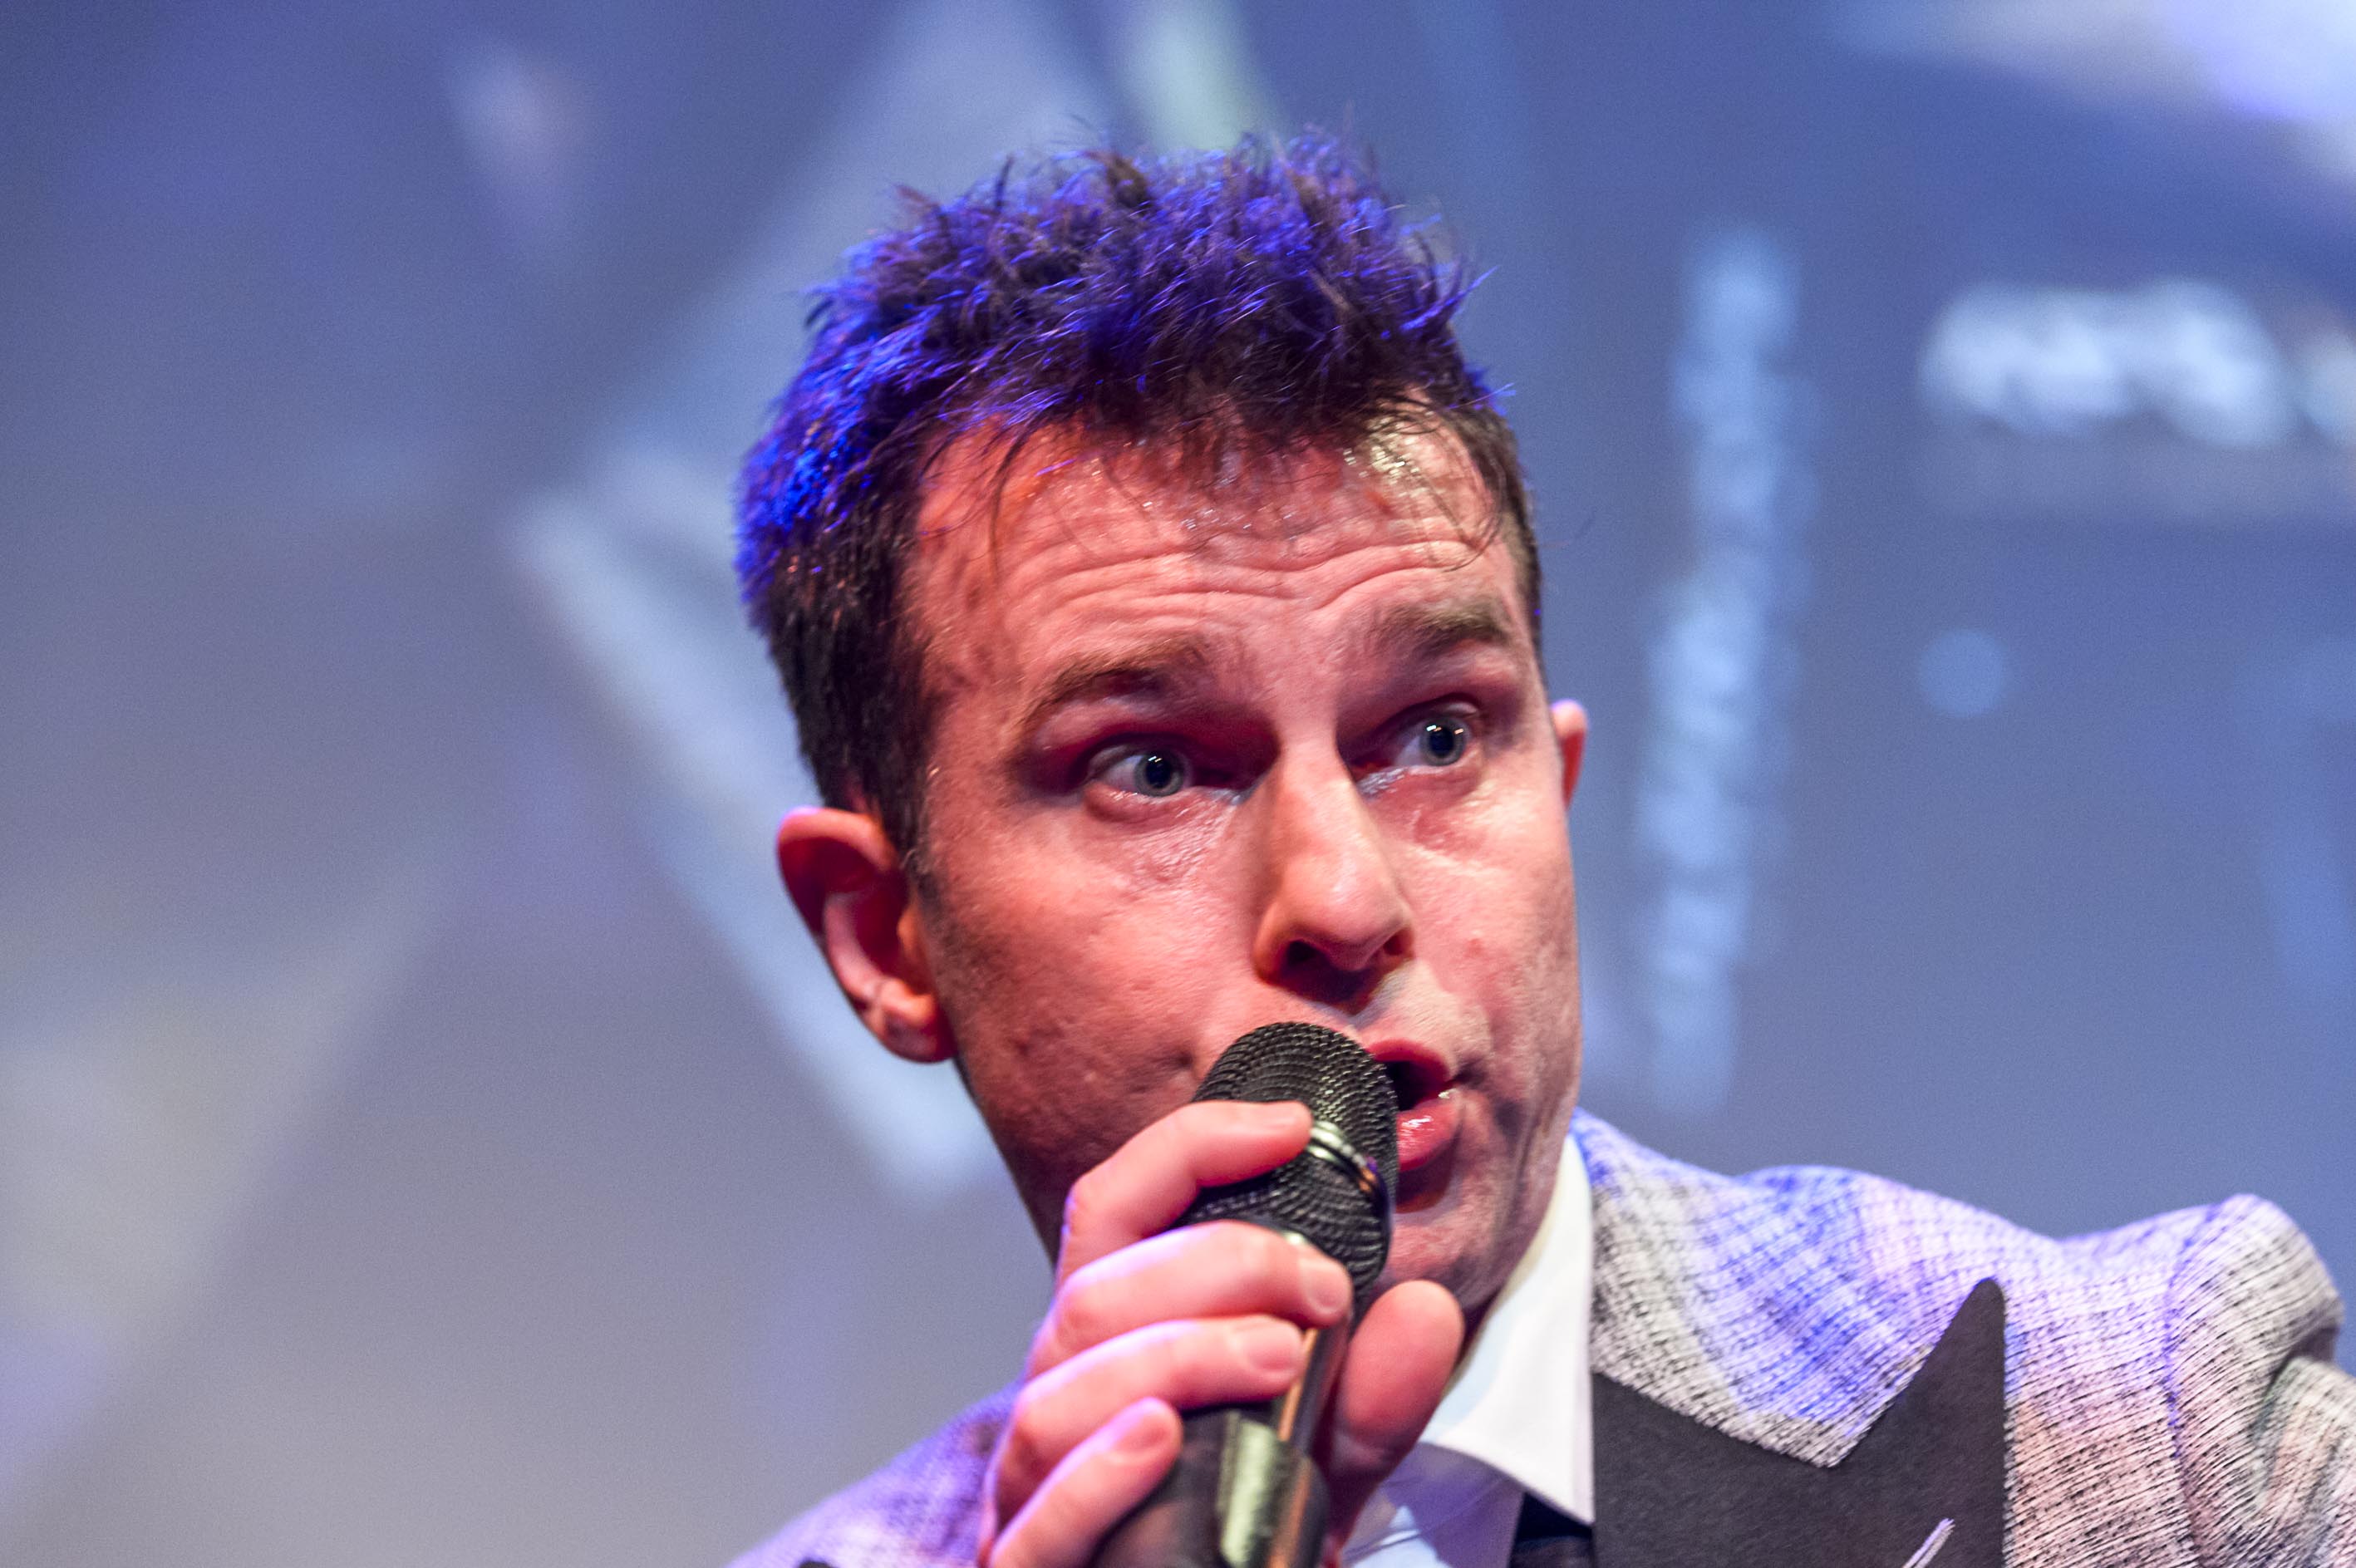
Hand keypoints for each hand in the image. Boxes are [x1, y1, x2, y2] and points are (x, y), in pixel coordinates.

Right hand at [978, 1099, 1463, 1567]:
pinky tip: (1162, 1441)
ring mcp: (1031, 1495)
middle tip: (1323, 1291)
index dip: (1189, 1150)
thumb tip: (1424, 1312)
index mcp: (1113, 1348)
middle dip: (1214, 1266)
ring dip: (1176, 1357)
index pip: (1118, 1213)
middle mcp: (1061, 1405)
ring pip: (1057, 1397)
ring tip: (1279, 1359)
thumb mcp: (1321, 1467)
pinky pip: (1037, 1528)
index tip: (1287, 1128)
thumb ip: (1368, 1399)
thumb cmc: (1231, 1547)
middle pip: (1093, 1296)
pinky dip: (1097, 1477)